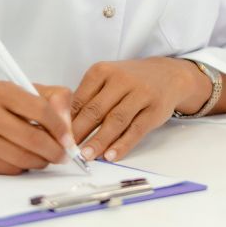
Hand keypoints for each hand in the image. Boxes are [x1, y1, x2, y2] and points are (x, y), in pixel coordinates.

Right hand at [0, 82, 75, 174]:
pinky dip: (24, 166)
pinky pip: (10, 169)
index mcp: (0, 91)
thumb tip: (68, 127)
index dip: (60, 127)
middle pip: (33, 139)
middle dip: (55, 150)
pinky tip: (24, 157)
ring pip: (23, 158)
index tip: (69, 138)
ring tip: (46, 156)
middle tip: (64, 154)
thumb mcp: (24, 90)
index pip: (40, 110)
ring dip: (42, 161)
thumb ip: (53, 99)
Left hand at [70, 58, 204, 162]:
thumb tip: (65, 126)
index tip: (58, 138)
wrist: (168, 75)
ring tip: (87, 155)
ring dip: (99, 141)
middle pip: (95, 110)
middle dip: (79, 132)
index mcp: (102, 71)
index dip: (67, 121)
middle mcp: (121, 79)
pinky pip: (136, 130)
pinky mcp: (155, 109)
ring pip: (115, 121)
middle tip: (68, 150)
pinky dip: (122, 144)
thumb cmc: (130, 80)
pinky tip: (112, 155)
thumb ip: (88, 98)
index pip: (80, 99)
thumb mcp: (106, 79)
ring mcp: (140, 93)